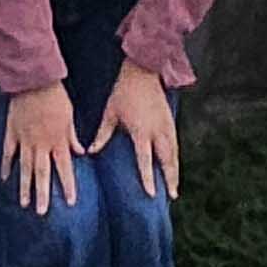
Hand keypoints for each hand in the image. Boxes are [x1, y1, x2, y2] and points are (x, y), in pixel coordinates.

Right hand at [1, 85, 80, 215]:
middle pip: (42, 174)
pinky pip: (8, 153)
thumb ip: (73, 137)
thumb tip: (81, 152)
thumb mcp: (70, 116)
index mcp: (58, 140)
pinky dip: (5, 166)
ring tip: (23, 204)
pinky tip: (4, 178)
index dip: (68, 186)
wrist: (34, 81)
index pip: (65, 168)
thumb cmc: (56, 97)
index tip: (71, 202)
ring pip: (24, 168)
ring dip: (24, 187)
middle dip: (43, 194)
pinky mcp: (12, 132)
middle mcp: (41, 144)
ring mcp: (25, 140)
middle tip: (42, 212)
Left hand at [85, 60, 179, 199]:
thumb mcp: (109, 113)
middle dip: (170, 178)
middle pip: (167, 160)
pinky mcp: (170, 119)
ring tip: (175, 187)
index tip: (151, 193)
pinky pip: (175, 143)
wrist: (142, 70)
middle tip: (172, 196)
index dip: (149, 177)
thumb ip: (102, 134)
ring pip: (174, 153)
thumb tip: (90, 152)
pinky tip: (174, 166)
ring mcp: (166, 124)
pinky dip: (176, 157)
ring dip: (175, 170)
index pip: (146, 159)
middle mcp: (157, 130)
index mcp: (141, 130)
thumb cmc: (122, 91)